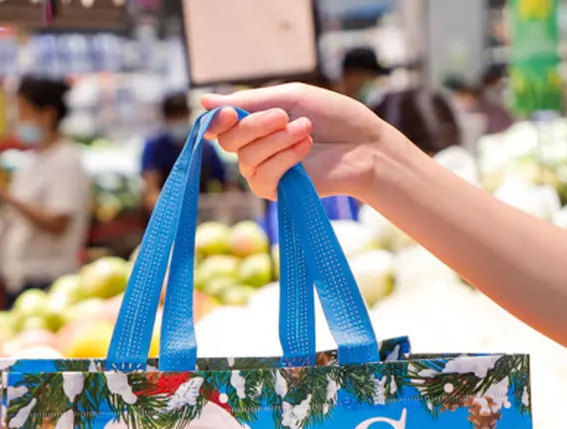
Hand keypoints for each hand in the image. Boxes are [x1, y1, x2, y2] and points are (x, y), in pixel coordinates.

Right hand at [203, 84, 386, 201]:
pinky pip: (262, 177)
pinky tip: (304, 148)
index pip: (220, 127)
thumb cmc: (331, 117)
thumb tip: (204, 101)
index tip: (229, 113)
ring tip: (305, 130)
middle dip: (256, 126)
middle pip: (231, 142)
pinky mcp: (277, 192)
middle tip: (285, 116)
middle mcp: (254, 149)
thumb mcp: (289, 98)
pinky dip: (283, 159)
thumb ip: (249, 102)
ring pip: (247, 160)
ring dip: (276, 141)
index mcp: (255, 124)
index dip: (218, 121)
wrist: (362, 145)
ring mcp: (264, 172)